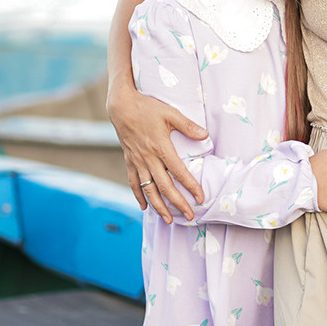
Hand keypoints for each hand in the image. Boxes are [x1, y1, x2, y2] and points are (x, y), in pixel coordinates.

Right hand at [107, 82, 207, 223]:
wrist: (121, 106)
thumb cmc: (147, 108)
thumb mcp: (170, 113)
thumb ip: (188, 126)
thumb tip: (205, 135)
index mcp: (161, 147)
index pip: (179, 172)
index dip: (190, 186)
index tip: (200, 198)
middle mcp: (148, 158)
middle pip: (165, 186)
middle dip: (178, 203)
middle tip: (189, 216)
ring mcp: (137, 161)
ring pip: (148, 189)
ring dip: (159, 206)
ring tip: (168, 219)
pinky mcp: (129, 161)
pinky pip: (134, 182)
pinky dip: (139, 196)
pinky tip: (145, 207)